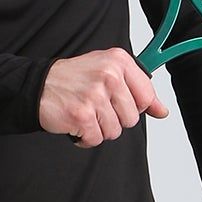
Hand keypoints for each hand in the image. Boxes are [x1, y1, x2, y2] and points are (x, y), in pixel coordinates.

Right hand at [38, 49, 169, 145]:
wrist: (38, 86)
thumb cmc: (74, 79)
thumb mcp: (109, 73)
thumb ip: (139, 91)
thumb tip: (162, 111)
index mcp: (118, 61)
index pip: (146, 96)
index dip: (134, 106)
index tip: (120, 103)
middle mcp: (108, 75)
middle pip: (132, 118)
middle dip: (114, 119)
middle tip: (96, 107)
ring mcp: (95, 96)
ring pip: (114, 131)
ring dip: (98, 129)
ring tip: (85, 113)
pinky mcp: (81, 115)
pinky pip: (95, 139)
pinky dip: (84, 138)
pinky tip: (76, 123)